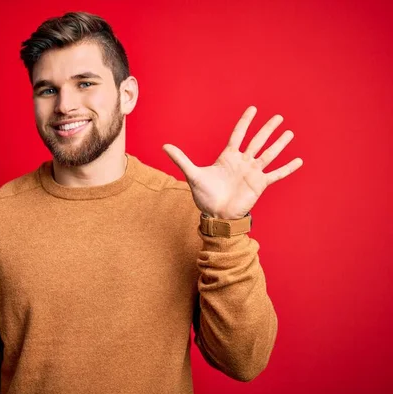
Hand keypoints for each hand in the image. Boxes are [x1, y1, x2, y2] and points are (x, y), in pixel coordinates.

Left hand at [163, 106, 302, 219]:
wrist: (216, 215)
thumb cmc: (205, 196)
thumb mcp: (193, 174)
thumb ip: (181, 159)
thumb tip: (164, 146)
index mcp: (228, 157)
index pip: (238, 134)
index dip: (245, 122)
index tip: (253, 109)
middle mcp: (242, 162)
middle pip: (257, 140)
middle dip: (267, 129)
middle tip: (278, 116)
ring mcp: (252, 172)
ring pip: (268, 153)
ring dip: (279, 144)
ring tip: (289, 132)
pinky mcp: (260, 184)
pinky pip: (276, 174)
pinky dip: (287, 168)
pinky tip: (299, 160)